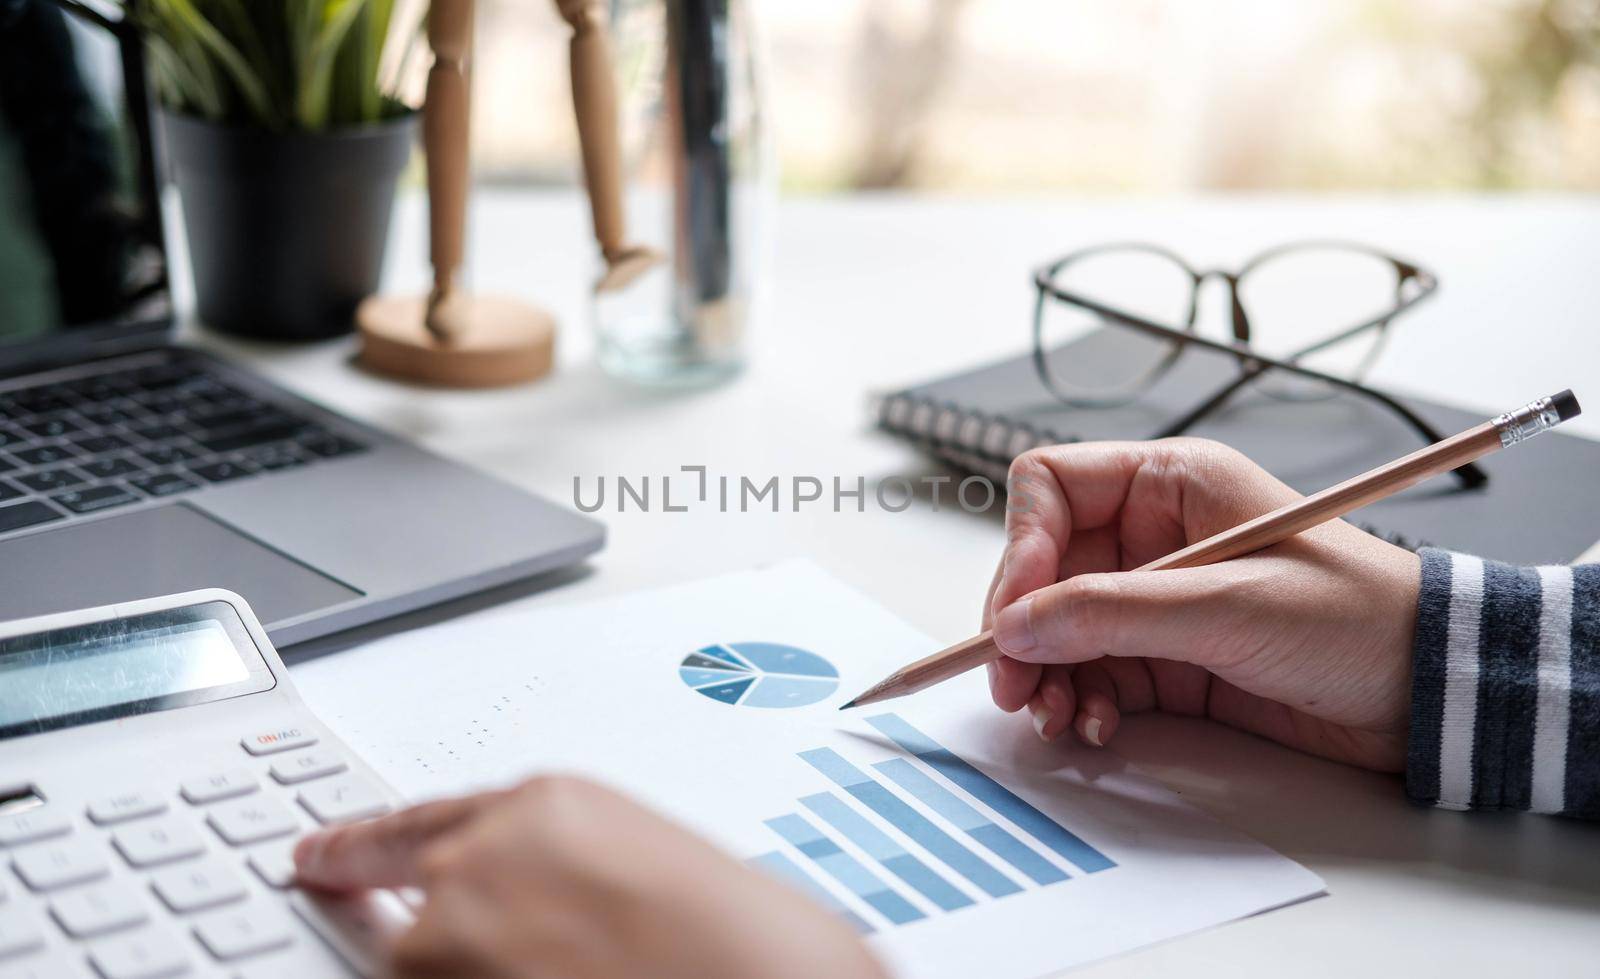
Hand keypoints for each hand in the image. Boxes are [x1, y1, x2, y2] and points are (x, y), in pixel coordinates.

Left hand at [293, 776, 887, 978]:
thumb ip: (554, 869)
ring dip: (459, 965)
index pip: (427, 818)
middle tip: (342, 888)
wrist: (769, 978)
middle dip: (385, 901)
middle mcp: (487, 853)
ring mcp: (457, 931)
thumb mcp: (635, 867)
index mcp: (547, 802)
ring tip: (569, 959)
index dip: (366, 839)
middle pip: (404, 883)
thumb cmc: (734, 936)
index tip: (321, 851)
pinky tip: (545, 971)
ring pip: (413, 959)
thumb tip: (515, 908)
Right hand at [983, 438, 1420, 771]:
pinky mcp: (1169, 660)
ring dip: (1047, 675)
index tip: (1017, 613)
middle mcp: (1154, 536)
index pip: (1051, 490)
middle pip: (1043, 569)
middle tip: (1013, 685)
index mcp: (1171, 484)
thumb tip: (1016, 628)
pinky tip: (1098, 728)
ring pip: (1059, 630)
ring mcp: (1158, 601)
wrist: (1430, 692)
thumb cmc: (1358, 618)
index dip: (1022, 547)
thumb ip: (1114, 614)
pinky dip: (1082, 703)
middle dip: (1022, 629)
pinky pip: (1094, 675)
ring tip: (1056, 719)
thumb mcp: (1230, 606)